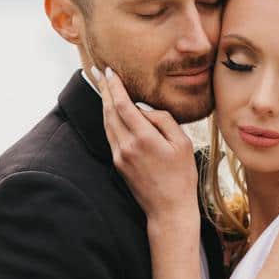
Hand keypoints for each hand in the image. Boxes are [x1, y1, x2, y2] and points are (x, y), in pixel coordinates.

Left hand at [90, 66, 198, 230]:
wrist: (168, 209)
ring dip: (103, 102)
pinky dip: (108, 118)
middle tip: (96, 70)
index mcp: (143, 138)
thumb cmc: (181, 176)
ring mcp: (119, 156)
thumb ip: (164, 120)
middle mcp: (126, 146)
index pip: (122, 105)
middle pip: (109, 111)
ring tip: (101, 85)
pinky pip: (111, 135)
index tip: (108, 70)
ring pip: (107, 123)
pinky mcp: (118, 163)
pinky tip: (109, 110)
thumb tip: (145, 109)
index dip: (114, 86)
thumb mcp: (182, 143)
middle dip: (103, 89)